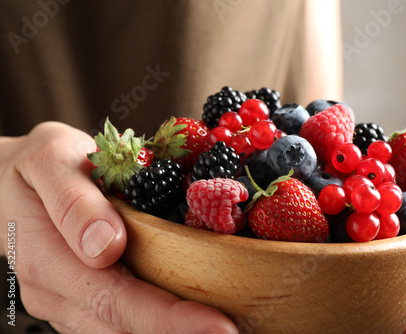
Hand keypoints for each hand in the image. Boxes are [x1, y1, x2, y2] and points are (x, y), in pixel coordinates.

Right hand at [0, 122, 237, 333]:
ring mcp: (66, 302)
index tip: (219, 327)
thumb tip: (105, 246)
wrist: (12, 180)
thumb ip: (73, 202)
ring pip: (120, 332)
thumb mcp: (50, 159)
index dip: (168, 319)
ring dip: (170, 332)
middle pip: (123, 326)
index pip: (116, 300)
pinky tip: (187, 316)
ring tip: (220, 326)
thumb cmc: (37, 165)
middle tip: (234, 332)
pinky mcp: (79, 302)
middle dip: (182, 332)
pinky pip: (116, 322)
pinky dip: (155, 322)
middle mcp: (56, 293)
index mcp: (48, 258)